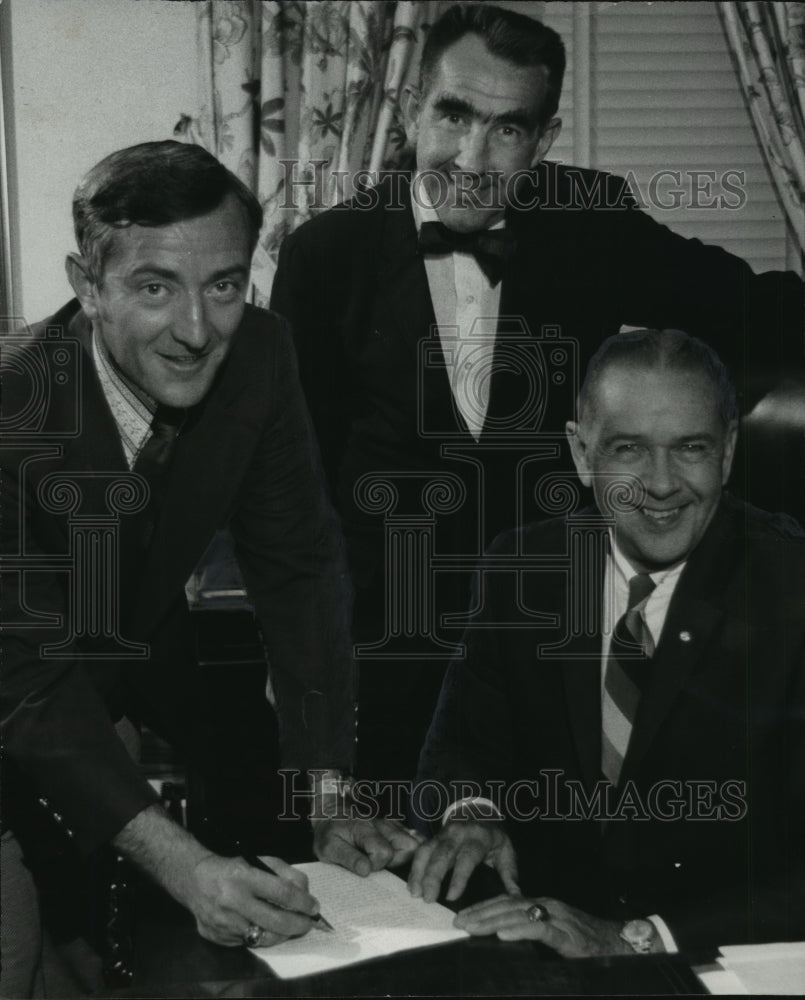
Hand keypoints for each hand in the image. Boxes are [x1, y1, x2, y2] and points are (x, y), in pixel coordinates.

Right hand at [186, 854, 319, 947]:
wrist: (194, 880)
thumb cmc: (232, 868)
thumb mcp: (259, 860)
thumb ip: (284, 874)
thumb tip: (305, 894)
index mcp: (244, 876)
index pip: (282, 892)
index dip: (302, 902)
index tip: (314, 907)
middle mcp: (233, 901)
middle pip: (276, 921)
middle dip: (298, 924)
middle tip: (309, 923)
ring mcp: (224, 923)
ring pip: (263, 937)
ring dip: (281, 934)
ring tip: (289, 926)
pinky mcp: (218, 937)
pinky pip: (247, 943)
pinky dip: (260, 936)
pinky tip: (263, 927)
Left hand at [313, 817, 423, 875]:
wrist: (328, 814)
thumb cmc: (328, 833)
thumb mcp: (329, 847)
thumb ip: (349, 858)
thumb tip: (367, 870)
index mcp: (365, 829)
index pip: (383, 852)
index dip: (376, 866)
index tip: (365, 869)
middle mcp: (381, 824)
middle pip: (408, 845)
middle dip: (398, 861)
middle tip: (382, 866)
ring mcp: (389, 824)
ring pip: (412, 840)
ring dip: (404, 854)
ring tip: (391, 862)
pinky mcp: (393, 826)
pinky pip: (409, 835)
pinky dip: (408, 846)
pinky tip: (399, 853)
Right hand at [407, 820, 518, 902]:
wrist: (480, 813)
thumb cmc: (494, 838)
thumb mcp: (506, 852)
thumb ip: (510, 874)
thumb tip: (516, 897)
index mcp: (478, 838)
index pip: (467, 857)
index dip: (459, 877)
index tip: (451, 897)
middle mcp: (458, 833)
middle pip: (442, 854)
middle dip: (432, 877)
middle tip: (427, 899)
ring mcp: (443, 833)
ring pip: (427, 851)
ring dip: (419, 872)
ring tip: (415, 893)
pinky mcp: (434, 837)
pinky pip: (421, 851)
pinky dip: (415, 868)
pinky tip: (412, 884)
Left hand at [455, 894, 639, 957]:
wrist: (620, 943)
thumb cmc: (586, 942)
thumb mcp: (554, 934)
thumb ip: (533, 930)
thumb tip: (503, 936)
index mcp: (542, 904)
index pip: (506, 902)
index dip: (483, 908)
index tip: (463, 916)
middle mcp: (546, 905)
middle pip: (506, 906)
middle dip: (480, 914)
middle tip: (458, 922)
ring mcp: (556, 917)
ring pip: (518, 915)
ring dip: (491, 921)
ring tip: (471, 928)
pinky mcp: (567, 934)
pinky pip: (540, 929)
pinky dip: (519, 930)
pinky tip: (503, 934)